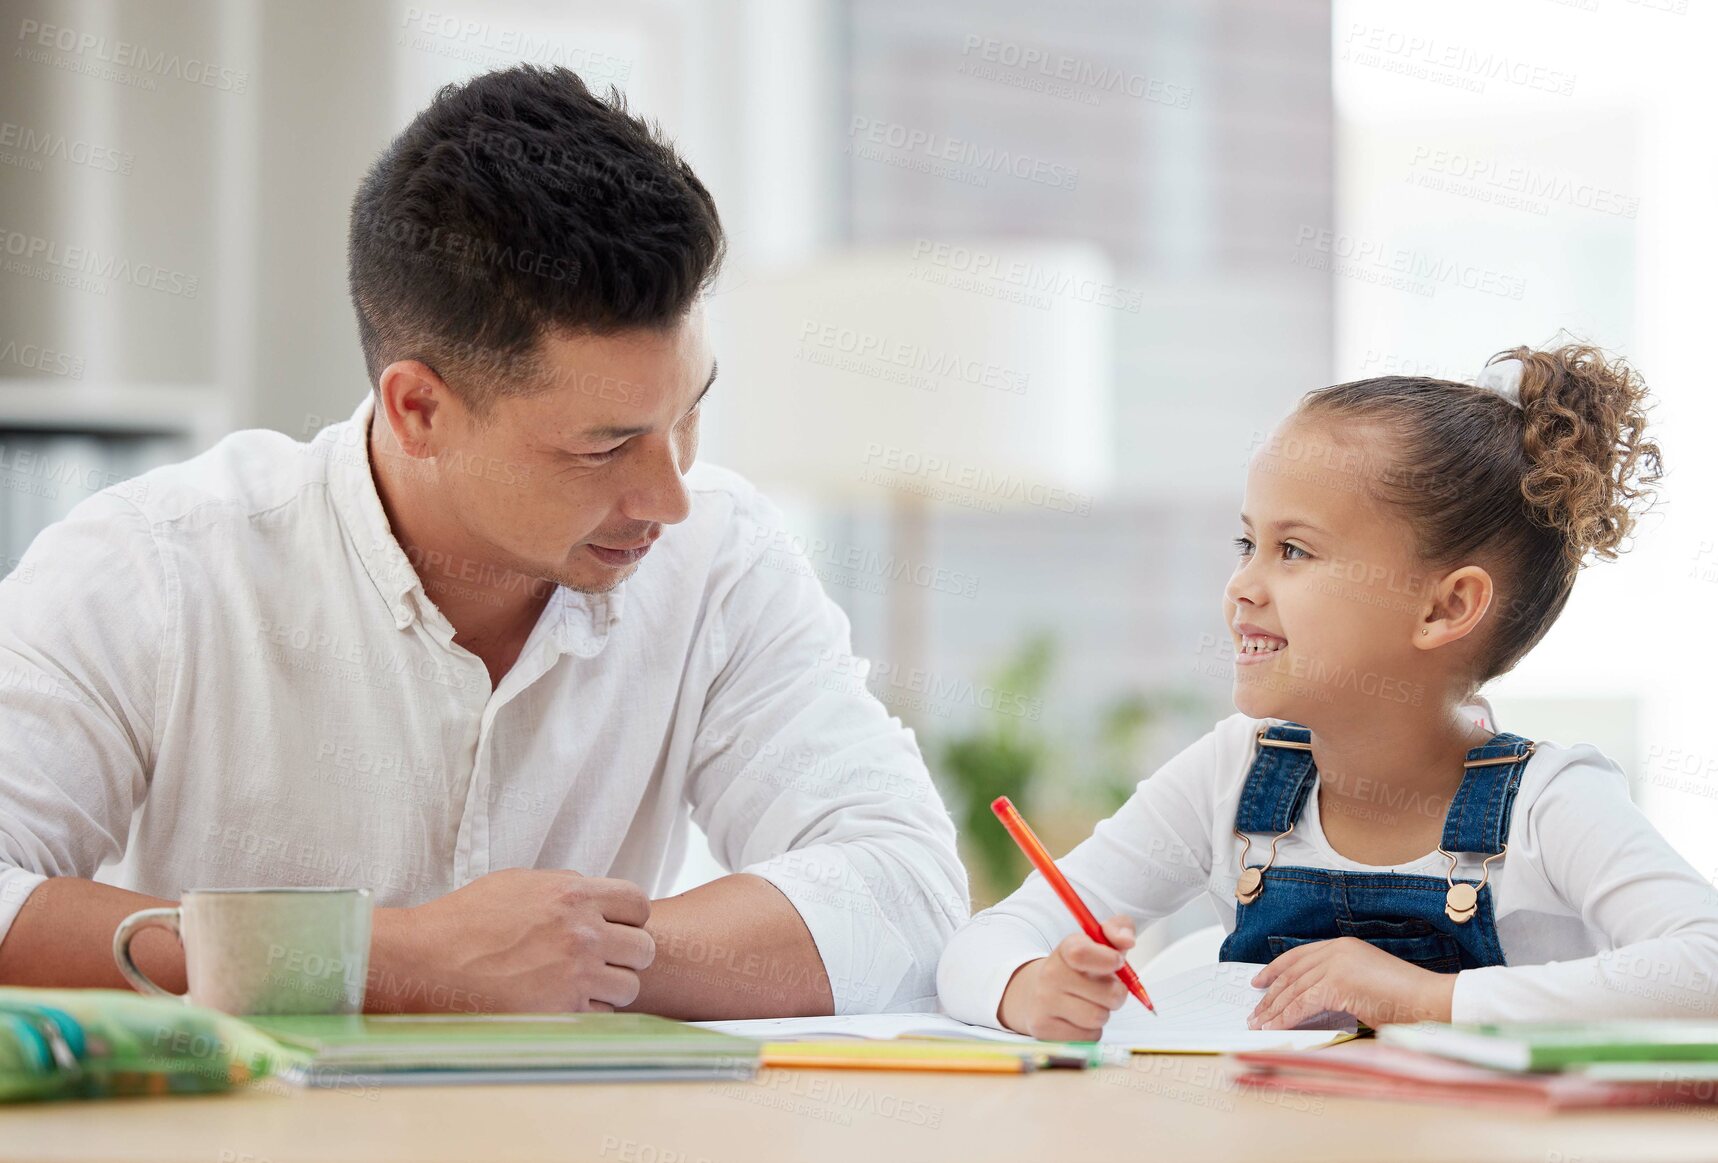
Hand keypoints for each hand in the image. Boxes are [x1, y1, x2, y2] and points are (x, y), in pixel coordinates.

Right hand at [372, 868, 653, 1012]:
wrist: (424, 961)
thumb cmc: (465, 920)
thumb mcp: (520, 884)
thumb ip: (566, 889)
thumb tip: (594, 898)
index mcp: (572, 895)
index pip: (637, 903)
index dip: (630, 917)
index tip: (616, 927)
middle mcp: (581, 933)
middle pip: (643, 948)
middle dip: (627, 954)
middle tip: (603, 960)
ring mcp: (573, 975)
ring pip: (628, 986)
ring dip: (611, 987)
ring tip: (581, 984)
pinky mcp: (560, 1012)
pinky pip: (600, 1015)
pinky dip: (588, 1011)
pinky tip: (560, 1002)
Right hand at [996, 915, 1136, 1040]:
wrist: (1037, 992)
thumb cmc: (1079, 968)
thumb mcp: (1098, 942)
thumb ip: (1118, 930)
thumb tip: (1127, 941)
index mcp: (1065, 950)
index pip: (1082, 953)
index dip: (1109, 959)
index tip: (1117, 962)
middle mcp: (1050, 975)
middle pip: (1108, 994)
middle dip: (1116, 994)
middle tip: (1106, 988)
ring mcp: (1044, 1004)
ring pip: (1098, 1018)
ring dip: (1103, 1013)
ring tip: (1091, 1003)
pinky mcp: (1044, 1030)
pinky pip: (1089, 1037)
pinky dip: (1091, 1031)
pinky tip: (1078, 1019)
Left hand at [1248, 937, 1454, 1029]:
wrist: (1428, 1000)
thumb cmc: (1404, 998)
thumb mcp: (1363, 982)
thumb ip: (1336, 984)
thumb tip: (1309, 1002)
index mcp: (1342, 945)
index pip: (1298, 956)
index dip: (1275, 969)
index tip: (1259, 981)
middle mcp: (1335, 950)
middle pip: (1292, 974)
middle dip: (1270, 995)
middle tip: (1254, 1012)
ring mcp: (1336, 965)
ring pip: (1294, 990)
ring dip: (1273, 1010)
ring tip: (1259, 1024)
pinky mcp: (1337, 984)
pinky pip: (1302, 1004)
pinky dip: (1285, 1019)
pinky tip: (1274, 1029)